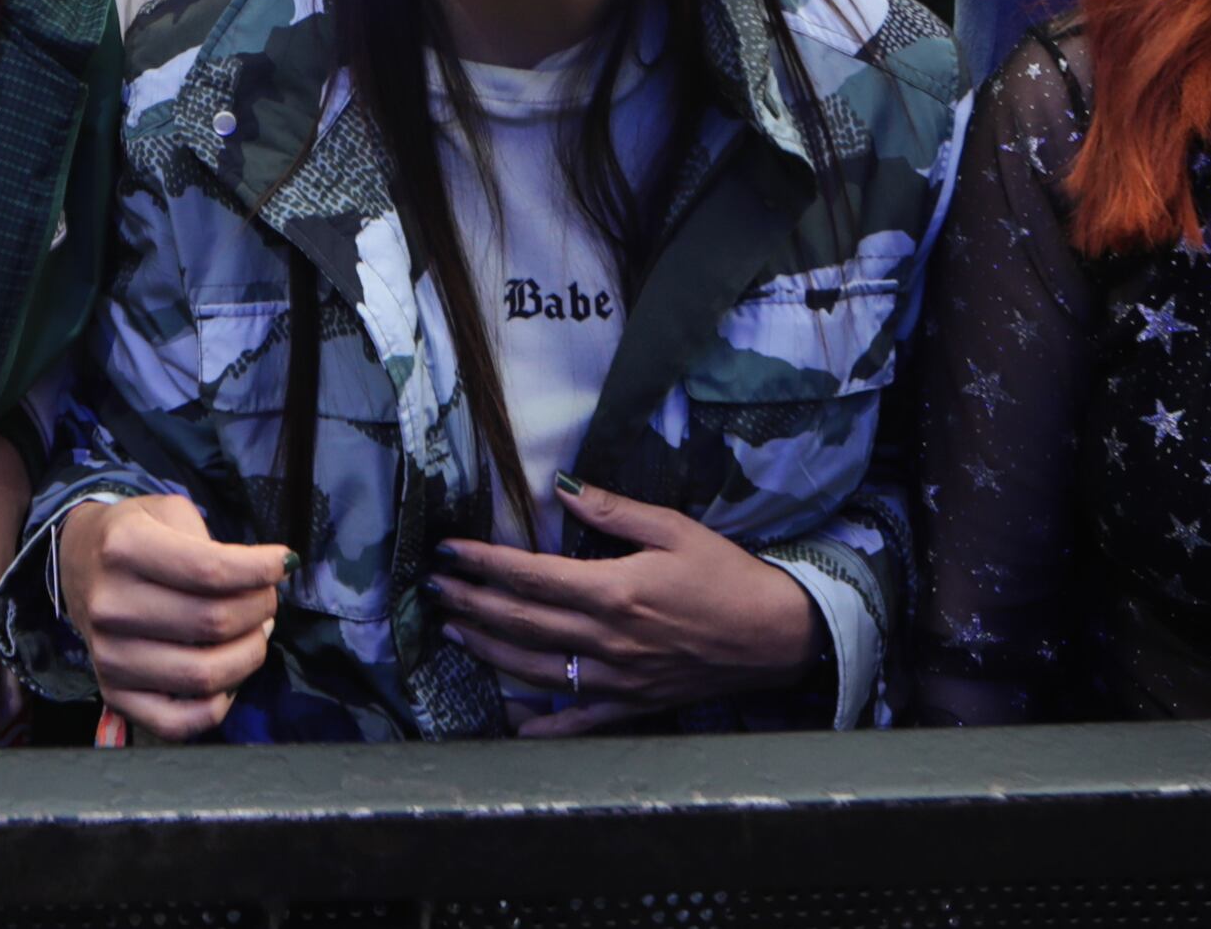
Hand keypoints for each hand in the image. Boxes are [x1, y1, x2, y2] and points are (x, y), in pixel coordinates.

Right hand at [55, 488, 287, 743]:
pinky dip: (217, 704)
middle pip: (214, 622)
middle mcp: (111, 605)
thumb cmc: (136, 537)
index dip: (261, 570)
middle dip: (261, 608)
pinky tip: (227, 675)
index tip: (283, 563)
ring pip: (205, 674)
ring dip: (249, 653)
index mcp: (124, 548)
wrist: (78, 563)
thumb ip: (214, 541)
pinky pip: (178, 723)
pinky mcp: (113, 693)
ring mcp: (108, 656)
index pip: (211, 570)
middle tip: (265, 597)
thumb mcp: (169, 512)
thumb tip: (266, 579)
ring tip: (254, 632)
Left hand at [431, 482, 828, 733]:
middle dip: (470, 604)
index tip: (449, 551)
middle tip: (434, 590)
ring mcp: (617, 679)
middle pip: (520, 624)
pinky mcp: (632, 706)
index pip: (530, 577)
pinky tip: (509, 716)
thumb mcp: (674, 529)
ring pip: (534, 670)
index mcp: (614, 591)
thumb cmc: (727, 576)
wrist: (776, 635)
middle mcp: (607, 640)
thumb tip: (560, 486)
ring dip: (487, 652)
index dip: (483, 562)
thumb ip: (613, 510)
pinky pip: (576, 722)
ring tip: (454, 633)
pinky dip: (540, 723)